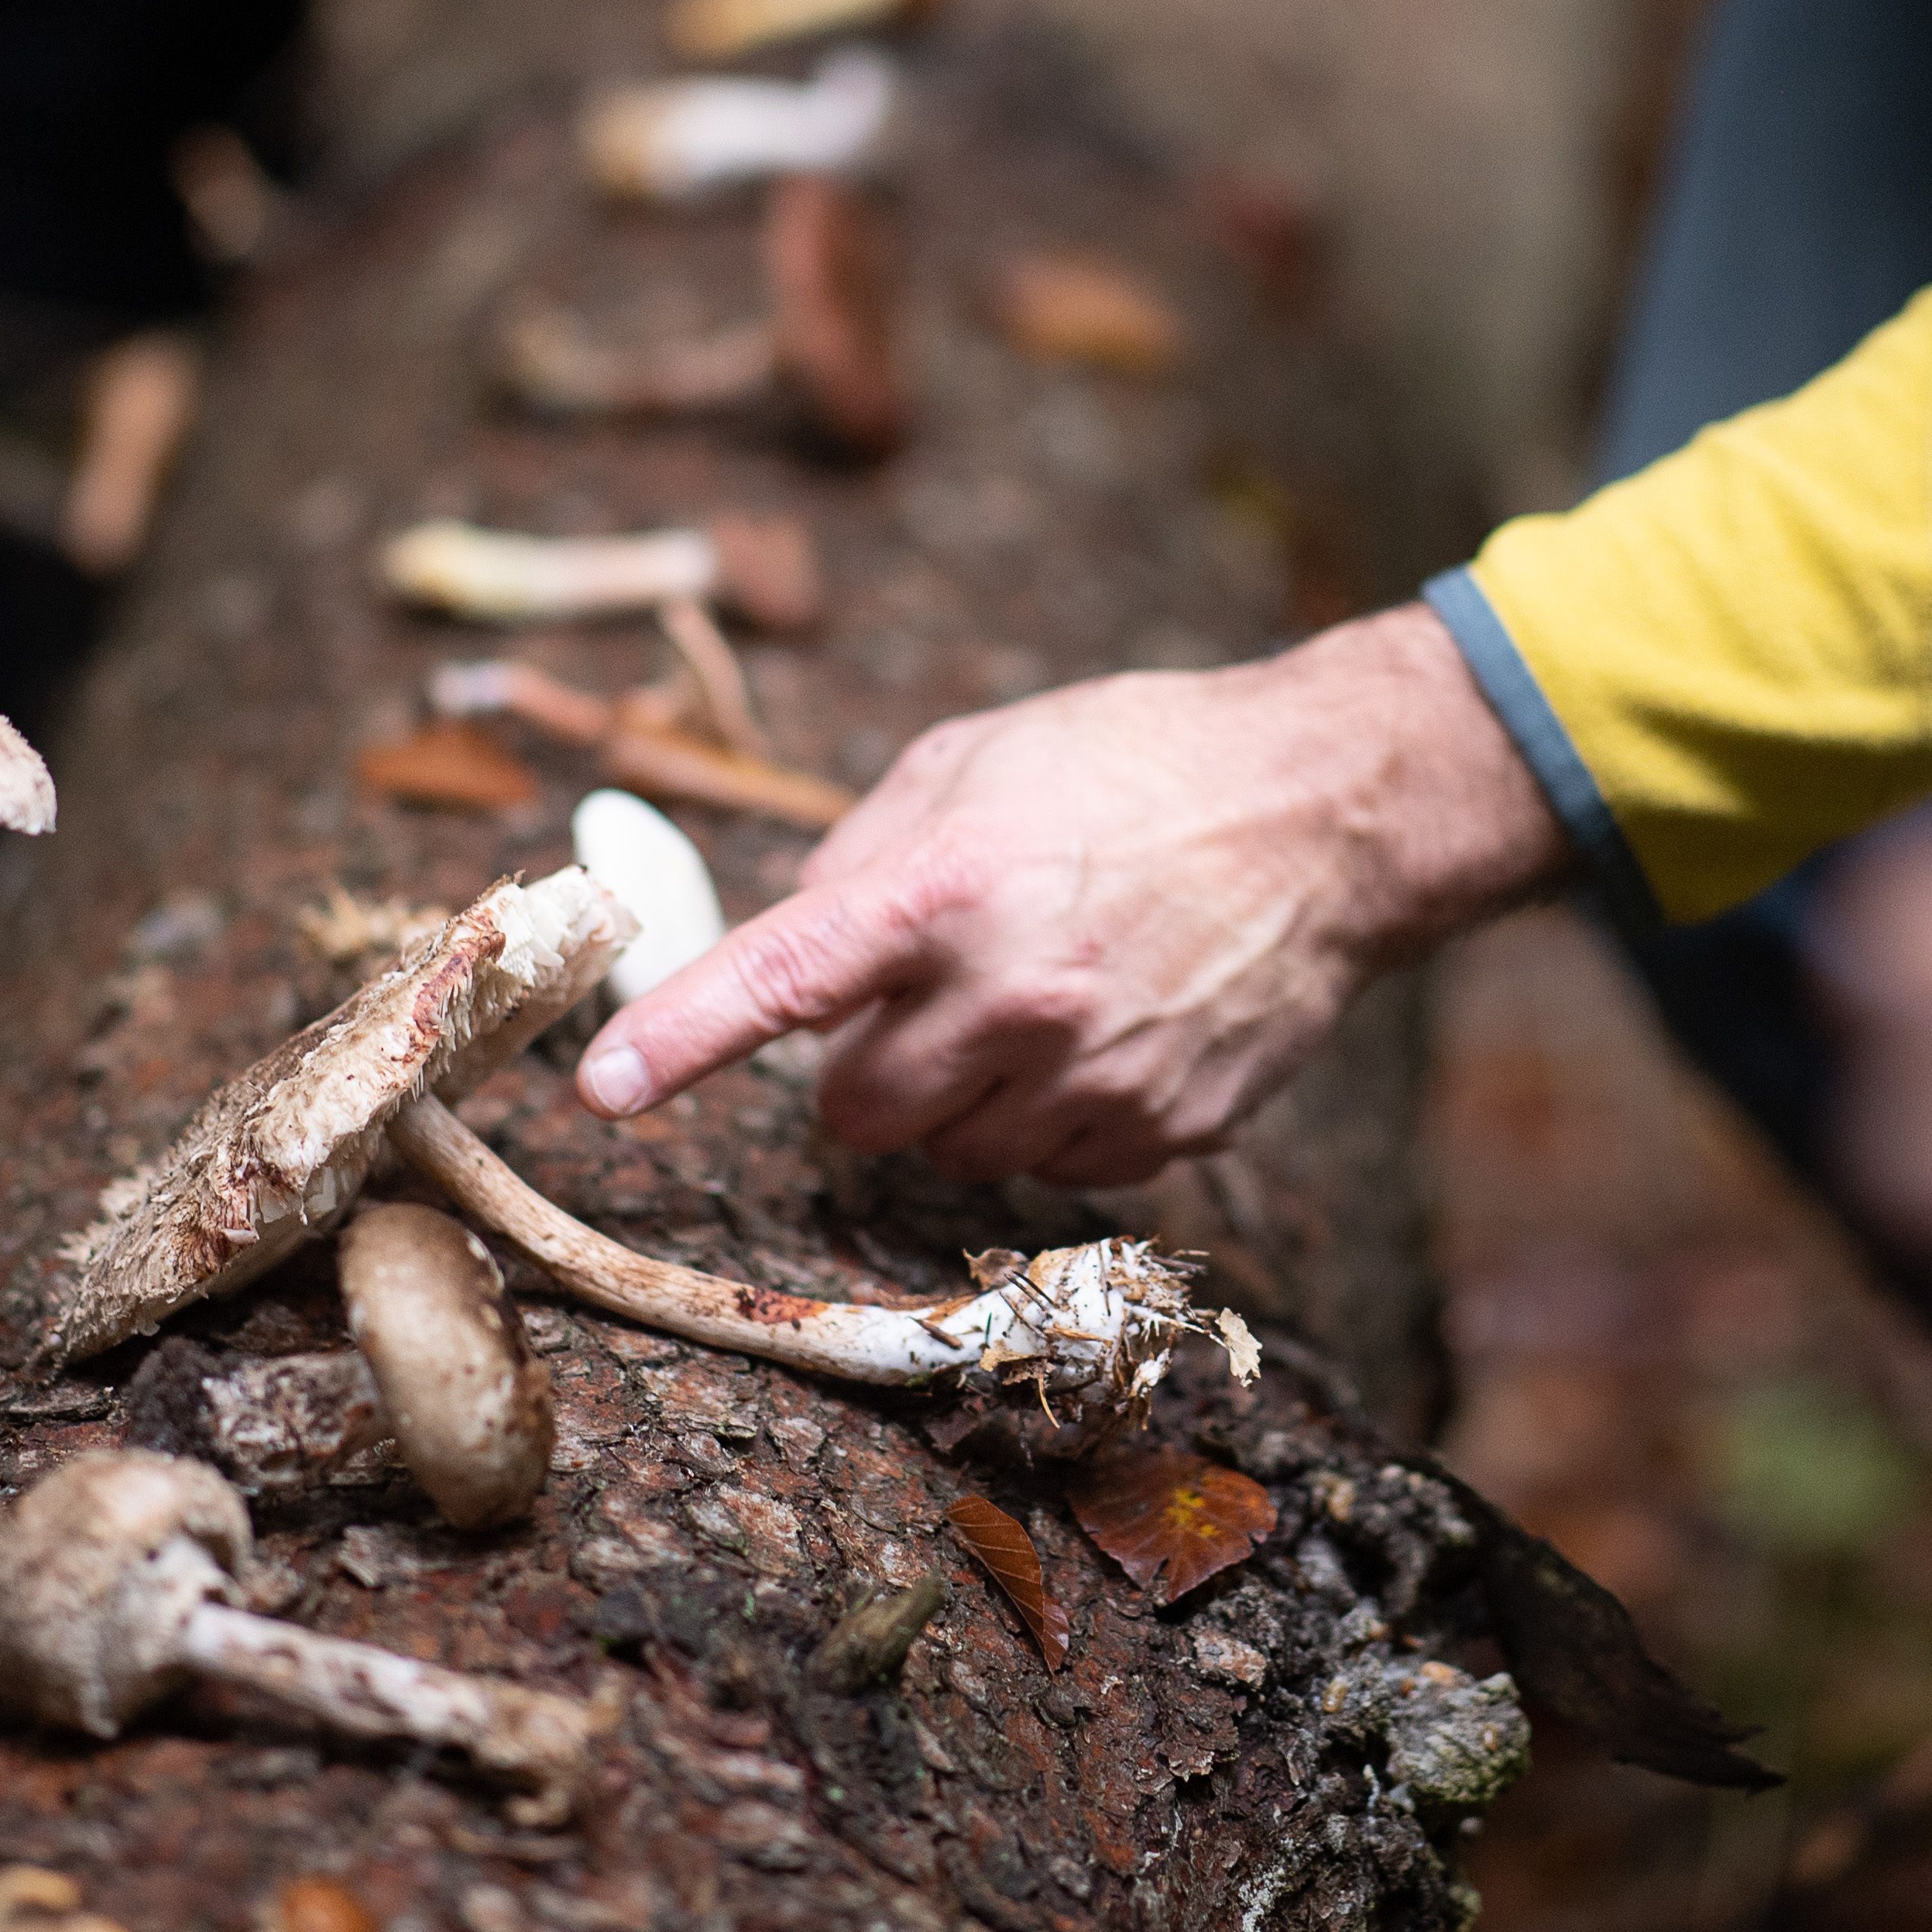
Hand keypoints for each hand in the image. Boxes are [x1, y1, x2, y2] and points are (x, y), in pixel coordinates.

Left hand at [576, 605, 1565, 1184]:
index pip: (784, 981)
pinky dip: (1047, 1119)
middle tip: (920, 999)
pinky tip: (1098, 1035)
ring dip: (956, 1098)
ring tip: (1029, 1003)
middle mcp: (1015, 995)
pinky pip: (1048, 1169)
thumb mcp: (972, 762)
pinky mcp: (1161, 1131)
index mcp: (949, 886)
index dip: (683, 1039)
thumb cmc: (1134, 765)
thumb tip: (784, 953)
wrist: (1325, 814)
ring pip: (947, 1153)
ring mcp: (1094, 1076)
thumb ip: (860, 860)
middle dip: (860, 1068)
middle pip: (855, 1110)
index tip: (606, 1085)